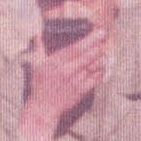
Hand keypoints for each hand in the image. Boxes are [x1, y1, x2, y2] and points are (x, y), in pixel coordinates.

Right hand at [18, 25, 107, 140]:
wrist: (43, 108)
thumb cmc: (39, 86)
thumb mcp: (35, 65)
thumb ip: (39, 48)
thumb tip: (37, 33)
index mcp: (56, 63)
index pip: (76, 48)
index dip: (90, 39)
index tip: (99, 32)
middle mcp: (67, 71)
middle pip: (87, 55)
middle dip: (98, 45)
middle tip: (105, 36)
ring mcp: (76, 81)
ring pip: (93, 66)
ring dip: (101, 57)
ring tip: (104, 50)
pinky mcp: (81, 91)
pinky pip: (95, 78)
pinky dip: (101, 71)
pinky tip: (103, 65)